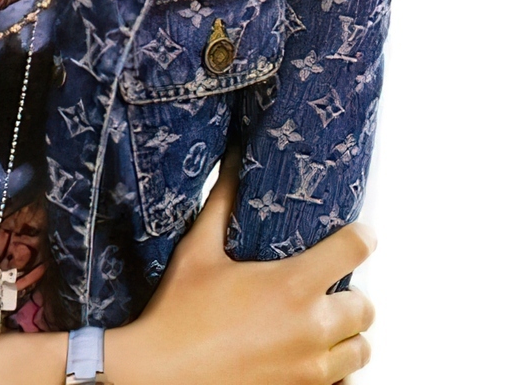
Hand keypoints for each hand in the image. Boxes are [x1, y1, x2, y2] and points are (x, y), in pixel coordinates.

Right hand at [103, 146, 375, 384]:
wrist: (161, 376)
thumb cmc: (177, 316)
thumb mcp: (197, 252)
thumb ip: (220, 205)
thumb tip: (233, 164)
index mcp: (293, 286)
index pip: (354, 249)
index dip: (362, 237)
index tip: (358, 236)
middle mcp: (311, 329)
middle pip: (365, 307)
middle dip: (351, 295)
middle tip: (328, 290)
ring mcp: (310, 369)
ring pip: (361, 350)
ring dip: (349, 336)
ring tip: (325, 327)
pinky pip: (340, 381)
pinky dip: (335, 370)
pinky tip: (311, 359)